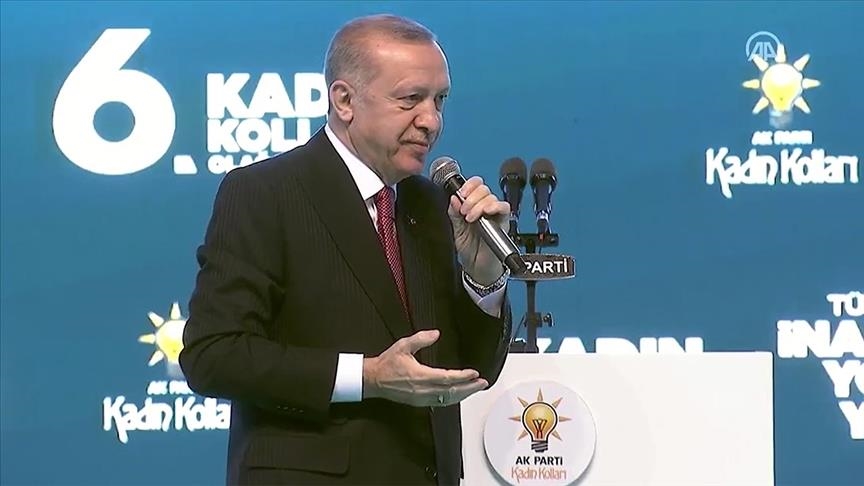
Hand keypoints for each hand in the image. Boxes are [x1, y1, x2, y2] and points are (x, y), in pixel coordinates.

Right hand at [363, 329, 488, 406]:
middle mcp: (422, 390)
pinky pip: (440, 402)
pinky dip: (453, 399)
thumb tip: (436, 333)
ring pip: (447, 399)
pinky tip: (460, 395)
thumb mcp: (403, 345)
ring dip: (463, 395)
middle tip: (483, 383)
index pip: (447, 378)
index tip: (474, 373)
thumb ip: (421, 338)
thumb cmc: (387, 363)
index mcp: (420, 376)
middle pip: (451, 392)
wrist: (373, 379)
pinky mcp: (419, 402)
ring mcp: (421, 398)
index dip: (463, 377)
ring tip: (475, 389)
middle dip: (469, 388)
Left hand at [448, 176, 509, 284]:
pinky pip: (504, 208)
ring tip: (471, 218)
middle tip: (464, 211)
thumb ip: (454, 214)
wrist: (477, 267)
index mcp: (473, 206)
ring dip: (479, 204)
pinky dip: (496, 206)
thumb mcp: (456, 229)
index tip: (461, 194)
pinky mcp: (503, 222)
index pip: (474, 186)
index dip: (468, 186)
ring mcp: (494, 214)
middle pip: (483, 189)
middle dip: (471, 198)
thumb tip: (454, 198)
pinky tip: (487, 212)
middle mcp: (485, 208)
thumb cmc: (469, 249)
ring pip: (492, 197)